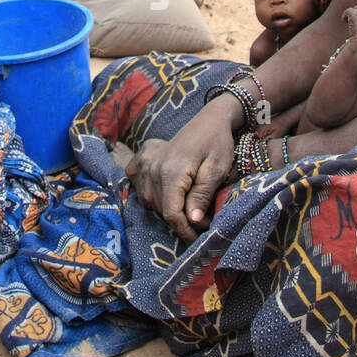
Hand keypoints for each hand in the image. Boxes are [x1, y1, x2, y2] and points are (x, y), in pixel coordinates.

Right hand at [125, 105, 235, 241]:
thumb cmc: (217, 143)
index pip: (172, 214)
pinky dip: (149, 193)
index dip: (186, 230)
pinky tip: (165, 192)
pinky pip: (138, 185)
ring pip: (149, 201)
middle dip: (181, 221)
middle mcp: (153, 168)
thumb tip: (192, 221)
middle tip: (202, 220)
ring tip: (187, 206)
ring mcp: (146, 163)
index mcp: (172, 172)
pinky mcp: (143, 159)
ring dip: (166, 209)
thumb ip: (202, 195)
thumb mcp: (218, 170)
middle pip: (160, 210)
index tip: (201, 236)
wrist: (209, 120)